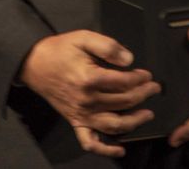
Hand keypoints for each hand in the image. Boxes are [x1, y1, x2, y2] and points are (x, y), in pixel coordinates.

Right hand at [19, 30, 159, 156]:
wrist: (34, 64)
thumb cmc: (60, 50)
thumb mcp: (83, 37)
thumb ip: (108, 46)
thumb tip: (129, 59)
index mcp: (90, 78)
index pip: (124, 82)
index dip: (140, 78)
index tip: (147, 74)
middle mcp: (87, 100)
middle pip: (123, 102)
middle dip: (143, 95)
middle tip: (154, 88)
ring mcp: (81, 114)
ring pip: (114, 125)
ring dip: (134, 122)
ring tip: (148, 114)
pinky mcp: (75, 122)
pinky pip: (90, 142)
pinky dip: (105, 149)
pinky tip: (120, 149)